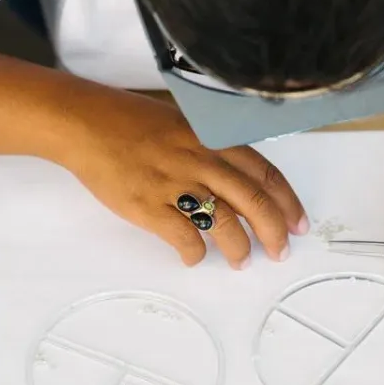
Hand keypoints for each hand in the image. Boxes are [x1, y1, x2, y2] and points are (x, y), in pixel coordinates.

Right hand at [56, 88, 308, 269]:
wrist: (86, 124)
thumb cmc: (131, 123)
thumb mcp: (183, 124)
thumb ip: (213, 149)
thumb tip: (238, 183)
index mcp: (213, 139)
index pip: (265, 174)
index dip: (287, 203)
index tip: (297, 223)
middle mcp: (201, 160)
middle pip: (253, 203)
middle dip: (274, 233)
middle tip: (280, 252)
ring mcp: (175, 184)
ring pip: (224, 224)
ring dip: (239, 249)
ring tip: (242, 261)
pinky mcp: (148, 205)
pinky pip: (183, 238)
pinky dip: (194, 254)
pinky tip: (194, 257)